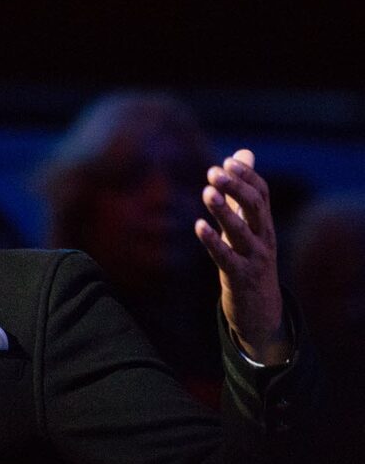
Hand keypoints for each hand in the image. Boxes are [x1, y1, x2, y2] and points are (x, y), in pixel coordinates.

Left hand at [194, 150, 289, 364]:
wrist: (260, 309)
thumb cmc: (249, 260)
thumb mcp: (249, 226)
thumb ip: (243, 191)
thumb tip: (242, 153)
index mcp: (264, 224)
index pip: (262, 193)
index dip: (247, 176)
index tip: (228, 161)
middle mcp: (264, 238)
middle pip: (255, 207)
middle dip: (236, 187)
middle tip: (214, 172)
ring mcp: (254, 258)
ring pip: (241, 230)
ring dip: (224, 210)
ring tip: (207, 192)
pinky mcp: (240, 277)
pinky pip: (225, 257)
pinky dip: (212, 241)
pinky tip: (198, 225)